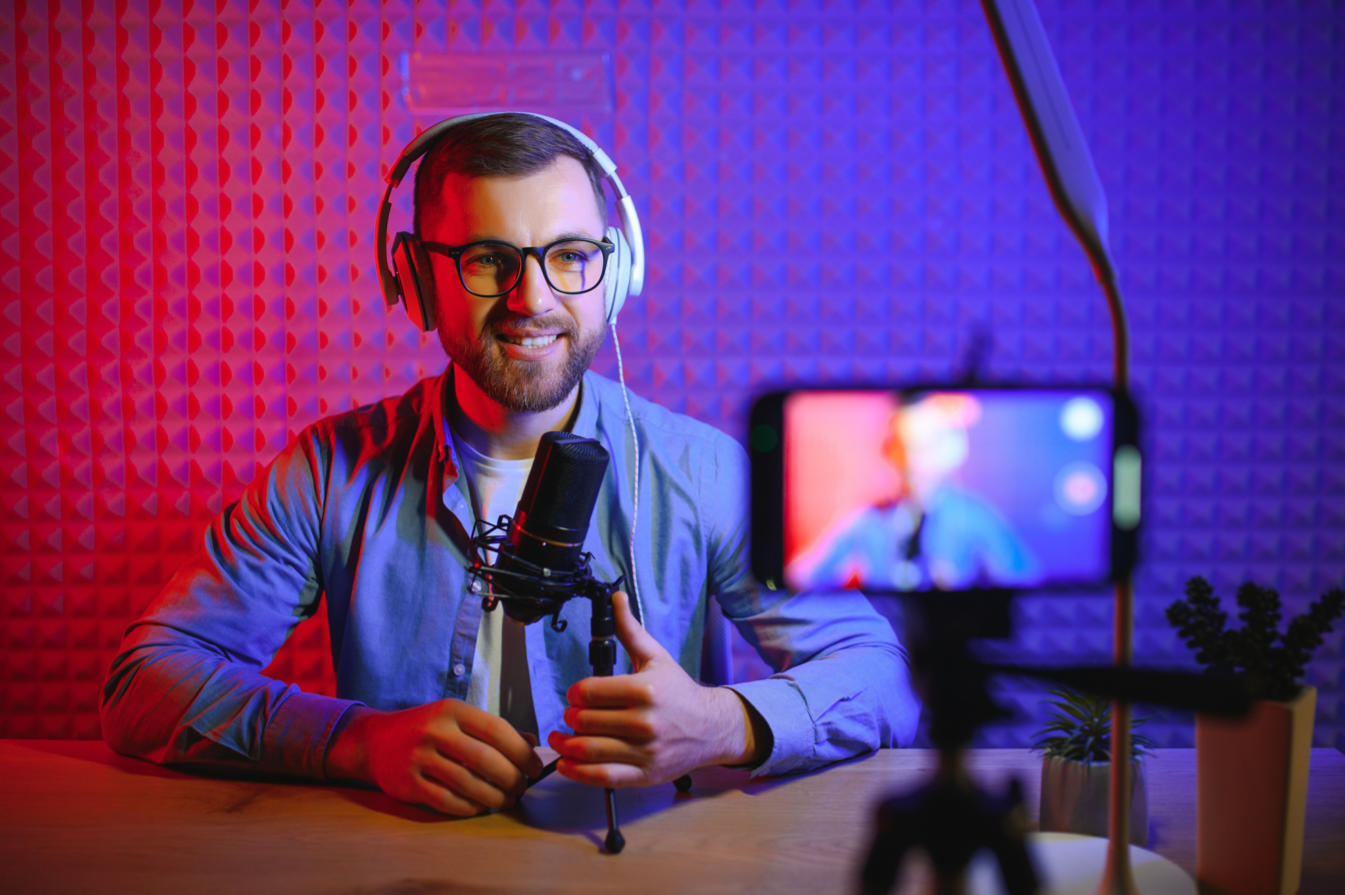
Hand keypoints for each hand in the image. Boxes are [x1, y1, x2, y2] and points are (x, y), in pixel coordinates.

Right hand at [325, 699, 542, 815]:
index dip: (521, 752)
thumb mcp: (456, 720)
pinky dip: (470, 807)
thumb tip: (532, 743)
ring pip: (468, 783)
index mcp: (452, 710)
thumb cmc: (426, 730)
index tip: (535, 768)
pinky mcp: (407, 783)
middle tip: (521, 788)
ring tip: (506, 801)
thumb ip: (493, 731)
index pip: (497, 730)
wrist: (374, 741)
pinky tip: (480, 807)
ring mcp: (419, 757)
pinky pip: (447, 801)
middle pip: (486, 759)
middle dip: (511, 778)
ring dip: (494, 797)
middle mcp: (435, 731)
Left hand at [547, 590, 761, 787]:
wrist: (711, 728)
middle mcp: (645, 722)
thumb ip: (630, 630)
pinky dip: (576, 772)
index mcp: (645, 690)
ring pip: (589, 749)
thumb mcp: (656, 657)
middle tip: (571, 715)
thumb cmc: (678, 692)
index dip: (576, 693)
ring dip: (566, 744)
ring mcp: (644, 751)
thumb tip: (616, 597)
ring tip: (561, 738)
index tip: (576, 694)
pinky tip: (565, 763)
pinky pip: (601, 777)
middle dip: (571, 717)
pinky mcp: (643, 774)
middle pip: (586, 721)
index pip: (590, 692)